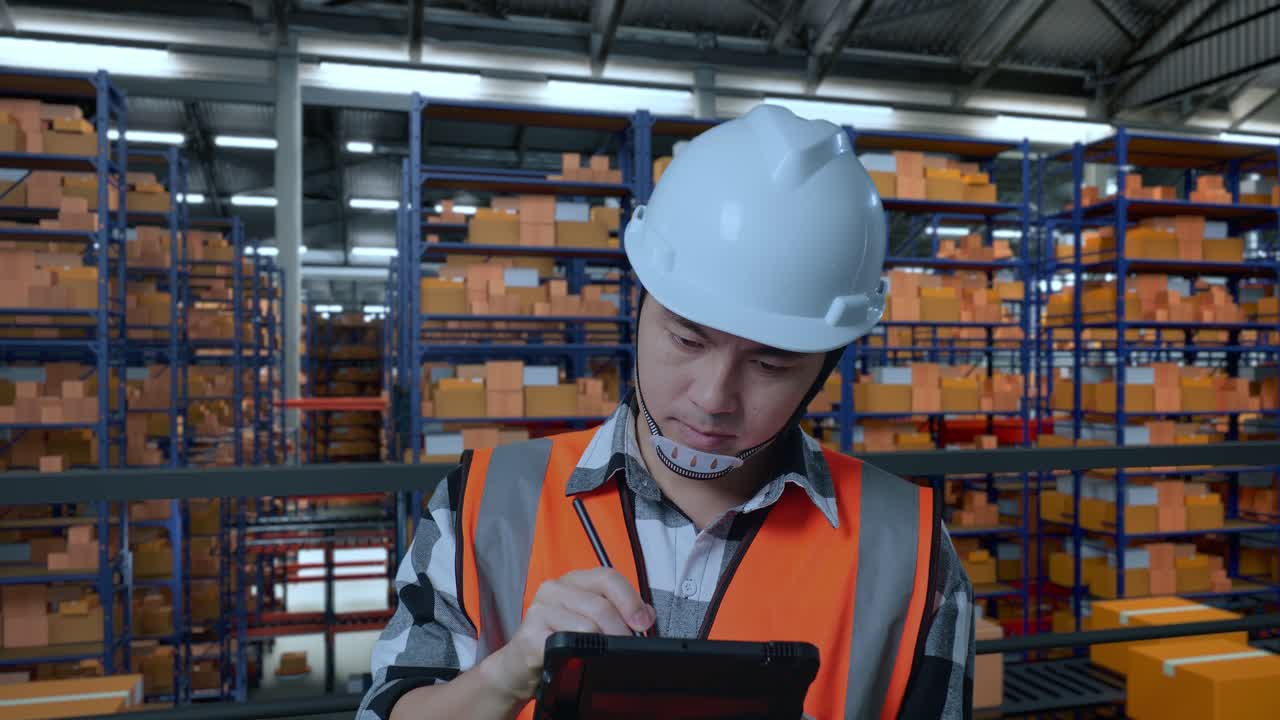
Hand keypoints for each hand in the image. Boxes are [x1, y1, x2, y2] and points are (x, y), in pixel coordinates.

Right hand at [480, 568, 655, 702]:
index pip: (607, 577)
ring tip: (606, 654)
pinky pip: (568, 642)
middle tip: (627, 645)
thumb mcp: (588, 620)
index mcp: (572, 581)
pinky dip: (582, 652)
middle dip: (621, 629)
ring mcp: (540, 609)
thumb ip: (616, 610)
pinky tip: (581, 657)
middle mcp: (554, 589)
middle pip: (600, 604)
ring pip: (588, 624)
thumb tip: (645, 614)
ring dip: (605, 644)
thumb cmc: (556, 641)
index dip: (630, 599)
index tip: (643, 621)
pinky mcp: (530, 634)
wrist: (519, 667)